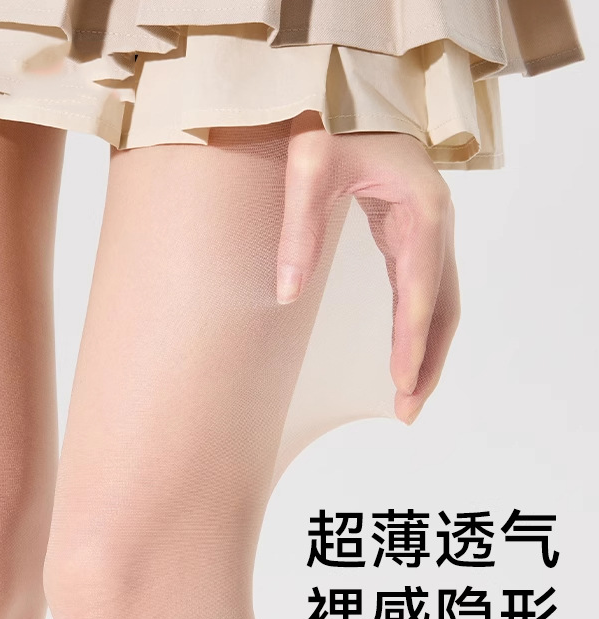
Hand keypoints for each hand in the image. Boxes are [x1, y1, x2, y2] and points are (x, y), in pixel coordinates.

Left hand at [276, 111, 460, 424]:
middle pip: (444, 308)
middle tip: (407, 409)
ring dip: (429, 352)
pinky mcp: (413, 236)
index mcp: (421, 210)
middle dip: (428, 361)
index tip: (402, 383)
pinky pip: (426, 292)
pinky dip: (419, 329)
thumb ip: (299, 230)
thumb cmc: (331, 124)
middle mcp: (436, 225)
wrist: (347, 96)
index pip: (420, 292)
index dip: (411, 341)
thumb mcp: (309, 169)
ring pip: (441, 305)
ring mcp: (430, 231)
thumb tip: (287, 296)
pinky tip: (403, 355)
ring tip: (408, 398)